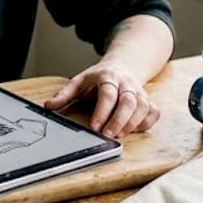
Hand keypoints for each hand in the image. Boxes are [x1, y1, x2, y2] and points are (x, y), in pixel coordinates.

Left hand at [43, 63, 159, 138]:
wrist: (122, 66)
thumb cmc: (98, 78)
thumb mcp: (79, 82)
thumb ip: (64, 94)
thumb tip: (48, 106)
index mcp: (107, 77)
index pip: (107, 94)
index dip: (102, 111)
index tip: (94, 127)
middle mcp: (126, 83)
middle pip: (128, 101)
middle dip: (119, 120)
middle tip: (108, 135)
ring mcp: (139, 91)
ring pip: (143, 107)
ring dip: (132, 124)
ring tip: (119, 136)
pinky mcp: (149, 100)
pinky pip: (154, 112)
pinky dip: (146, 123)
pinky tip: (135, 130)